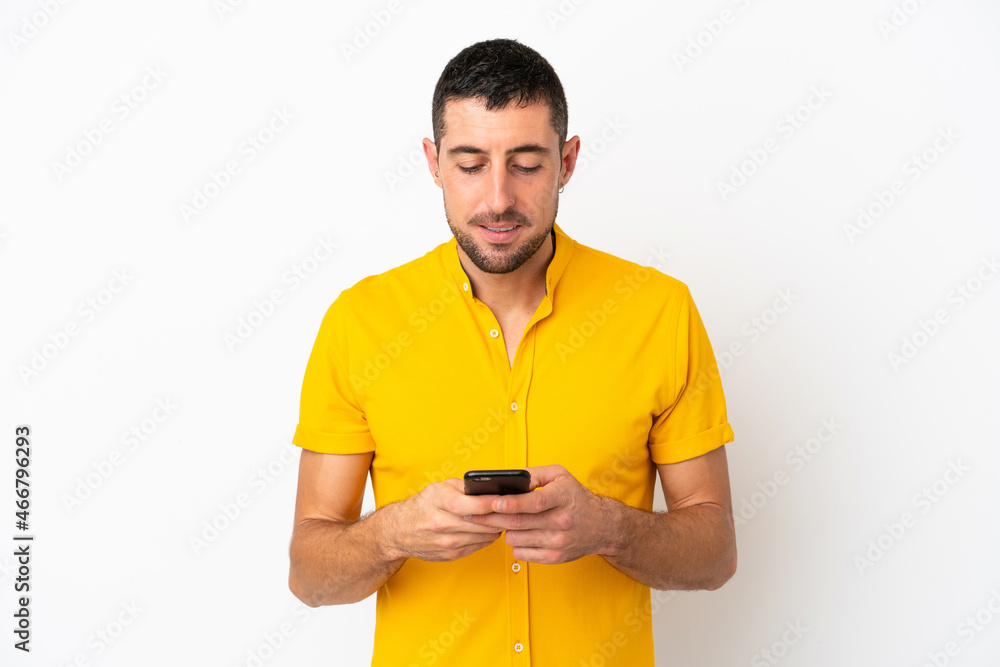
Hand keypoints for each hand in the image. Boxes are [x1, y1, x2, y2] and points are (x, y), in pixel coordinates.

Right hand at [386, 478, 501, 561]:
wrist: (398, 531)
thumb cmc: (421, 506)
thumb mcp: (439, 488)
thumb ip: (464, 487)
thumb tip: (491, 487)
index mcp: (441, 504)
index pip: (474, 505)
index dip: (494, 503)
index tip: (510, 499)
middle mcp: (444, 524)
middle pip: (483, 523)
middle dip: (503, 516)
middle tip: (516, 509)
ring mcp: (448, 542)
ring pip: (485, 536)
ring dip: (497, 527)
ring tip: (505, 518)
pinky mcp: (451, 554)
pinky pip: (479, 545)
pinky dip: (487, 537)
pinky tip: (490, 529)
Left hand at [461, 464, 615, 563]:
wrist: (602, 526)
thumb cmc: (576, 497)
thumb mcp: (560, 476)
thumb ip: (535, 474)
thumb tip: (510, 479)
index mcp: (563, 497)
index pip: (534, 502)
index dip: (511, 504)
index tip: (492, 502)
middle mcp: (562, 520)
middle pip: (519, 523)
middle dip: (491, 518)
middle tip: (472, 514)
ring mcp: (559, 541)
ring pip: (517, 539)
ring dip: (505, 530)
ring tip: (503, 522)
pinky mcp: (556, 557)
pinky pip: (523, 554)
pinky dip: (516, 544)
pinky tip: (519, 535)